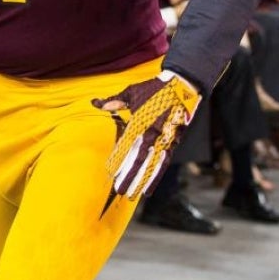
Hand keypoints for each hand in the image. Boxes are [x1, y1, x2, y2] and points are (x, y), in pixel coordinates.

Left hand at [93, 70, 200, 204]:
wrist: (183, 85)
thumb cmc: (154, 88)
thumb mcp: (131, 92)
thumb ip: (114, 101)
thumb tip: (95, 104)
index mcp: (141, 121)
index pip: (127, 144)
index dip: (119, 159)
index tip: (110, 172)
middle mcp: (154, 133)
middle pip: (140, 159)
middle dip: (130, 176)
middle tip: (120, 190)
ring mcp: (166, 139)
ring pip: (153, 165)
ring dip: (142, 180)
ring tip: (132, 194)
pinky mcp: (175, 142)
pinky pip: (164, 163)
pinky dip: (156, 177)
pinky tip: (149, 190)